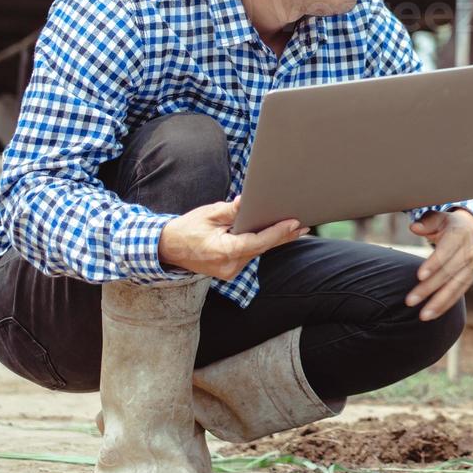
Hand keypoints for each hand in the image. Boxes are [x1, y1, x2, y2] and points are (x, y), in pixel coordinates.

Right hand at [159, 198, 307, 280]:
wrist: (168, 249)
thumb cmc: (187, 229)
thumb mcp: (209, 214)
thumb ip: (232, 210)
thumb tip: (250, 201)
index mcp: (224, 252)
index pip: (258, 242)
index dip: (278, 232)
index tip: (295, 223)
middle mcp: (230, 266)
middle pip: (262, 248)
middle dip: (283, 236)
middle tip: (304, 225)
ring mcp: (230, 271)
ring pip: (257, 252)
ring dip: (273, 240)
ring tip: (294, 227)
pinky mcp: (230, 271)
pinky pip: (250, 255)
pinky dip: (260, 245)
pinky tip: (274, 235)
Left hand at [405, 208, 472, 320]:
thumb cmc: (449, 225)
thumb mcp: (440, 218)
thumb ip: (427, 222)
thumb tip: (414, 227)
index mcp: (459, 235)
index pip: (446, 251)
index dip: (433, 264)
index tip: (419, 276)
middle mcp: (468, 252)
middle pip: (448, 273)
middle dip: (429, 288)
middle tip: (410, 301)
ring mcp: (471, 267)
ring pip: (454, 287)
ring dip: (438, 303)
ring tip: (422, 316)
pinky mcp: (470, 278)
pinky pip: (458, 294)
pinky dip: (446, 305)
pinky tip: (432, 314)